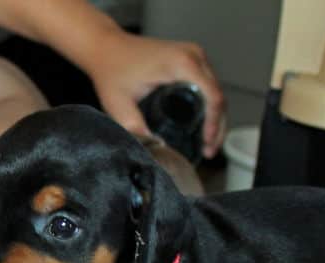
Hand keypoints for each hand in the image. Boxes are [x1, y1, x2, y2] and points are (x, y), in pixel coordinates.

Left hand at [85, 31, 225, 158]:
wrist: (106, 48)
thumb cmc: (112, 70)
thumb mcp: (120, 105)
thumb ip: (135, 129)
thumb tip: (154, 151)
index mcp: (181, 63)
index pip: (213, 97)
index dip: (214, 125)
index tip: (207, 145)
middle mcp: (192, 56)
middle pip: (218, 96)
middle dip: (217, 127)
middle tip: (209, 152)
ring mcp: (193, 56)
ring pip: (215, 92)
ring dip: (215, 119)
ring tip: (207, 145)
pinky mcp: (189, 60)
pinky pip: (207, 86)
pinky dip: (209, 107)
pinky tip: (204, 126)